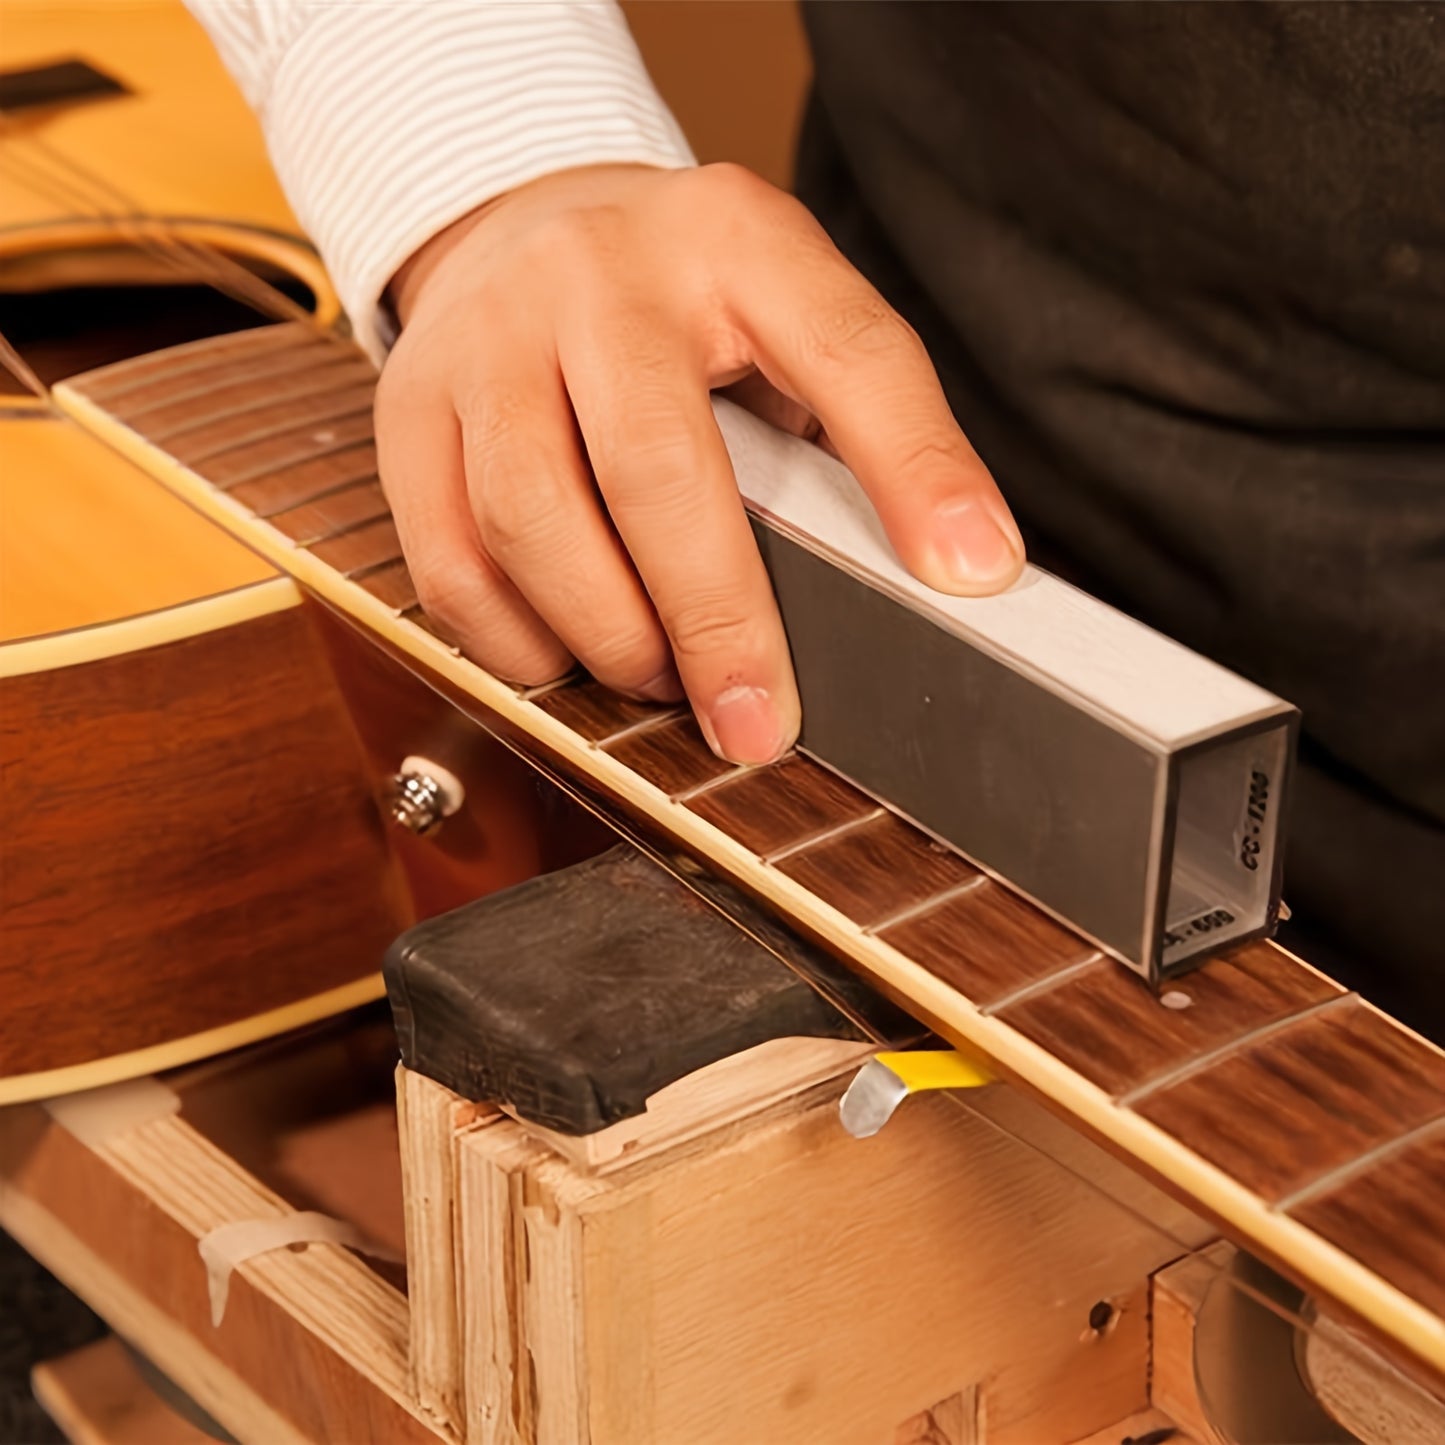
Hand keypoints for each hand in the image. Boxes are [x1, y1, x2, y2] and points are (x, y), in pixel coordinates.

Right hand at [377, 162, 1023, 763]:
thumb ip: (833, 426)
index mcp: (735, 241)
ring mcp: (489, 338)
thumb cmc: (676, 304)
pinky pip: (450, 562)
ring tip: (658, 676)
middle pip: (658, 468)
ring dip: (609, 637)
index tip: (972, 574)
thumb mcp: (778, 317)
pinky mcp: (408, 408)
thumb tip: (917, 583)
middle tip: (755, 721)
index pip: (849, 352)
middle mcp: (600, 275)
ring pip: (533, 522)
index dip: (917, 471)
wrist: (517, 225)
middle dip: (716, 621)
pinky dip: (518, 642)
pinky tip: (569, 651)